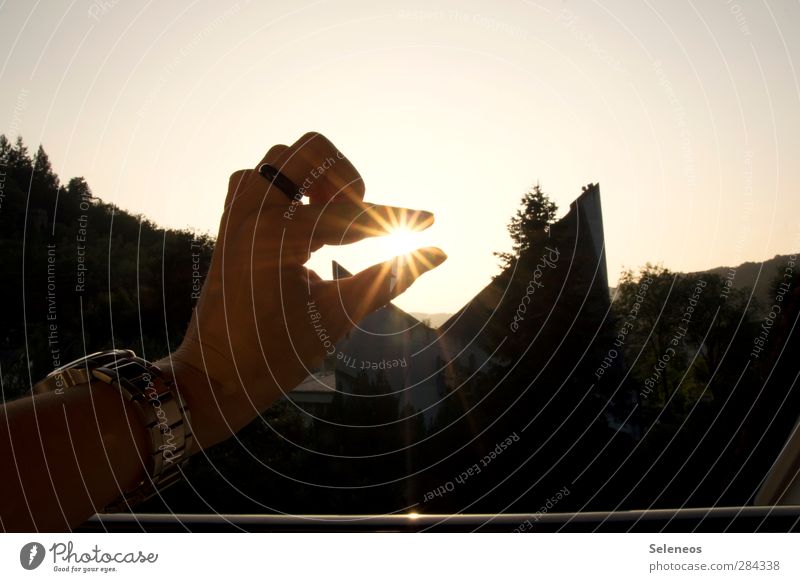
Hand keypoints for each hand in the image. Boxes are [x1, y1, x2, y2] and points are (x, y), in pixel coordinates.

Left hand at [164, 133, 445, 447]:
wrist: (215, 377)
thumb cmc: (276, 355)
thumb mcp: (339, 316)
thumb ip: (391, 279)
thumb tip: (440, 253)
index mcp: (275, 238)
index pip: (349, 214)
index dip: (396, 219)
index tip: (430, 221)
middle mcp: (251, 213)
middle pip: (310, 151)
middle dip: (347, 180)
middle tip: (360, 219)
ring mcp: (235, 213)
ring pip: (282, 158)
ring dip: (317, 178)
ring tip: (335, 219)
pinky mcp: (230, 221)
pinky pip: (261, 178)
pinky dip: (291, 188)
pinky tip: (308, 223)